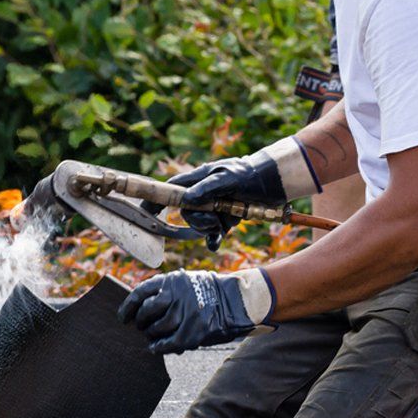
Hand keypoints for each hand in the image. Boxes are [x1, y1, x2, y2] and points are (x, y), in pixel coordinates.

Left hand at [117, 268, 275, 354]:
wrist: (234, 301)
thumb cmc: (206, 292)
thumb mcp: (184, 282)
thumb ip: (163, 291)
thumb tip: (139, 309)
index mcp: (171, 280)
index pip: (140, 293)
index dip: (128, 307)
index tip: (123, 317)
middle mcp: (176, 295)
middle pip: (146, 312)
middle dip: (141, 322)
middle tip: (142, 327)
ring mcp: (185, 313)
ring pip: (156, 329)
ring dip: (151, 335)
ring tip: (153, 336)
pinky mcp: (193, 331)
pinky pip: (168, 343)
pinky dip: (158, 347)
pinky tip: (156, 347)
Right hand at [154, 137, 319, 249]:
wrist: (273, 182)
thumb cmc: (250, 174)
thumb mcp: (228, 178)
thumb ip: (207, 189)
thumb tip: (186, 201)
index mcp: (199, 179)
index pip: (171, 190)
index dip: (156, 200)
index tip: (143, 212)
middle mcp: (203, 194)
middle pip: (187, 214)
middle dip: (199, 221)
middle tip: (216, 219)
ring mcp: (214, 206)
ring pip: (200, 225)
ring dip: (211, 228)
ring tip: (227, 222)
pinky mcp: (225, 217)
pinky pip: (213, 233)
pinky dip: (214, 239)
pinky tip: (216, 243)